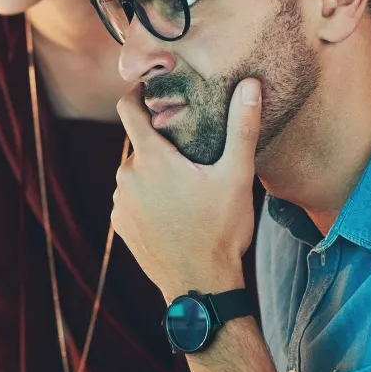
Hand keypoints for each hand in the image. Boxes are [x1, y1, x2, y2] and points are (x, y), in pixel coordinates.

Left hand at [112, 79, 261, 300]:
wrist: (199, 286)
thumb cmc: (221, 231)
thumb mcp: (236, 177)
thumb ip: (241, 127)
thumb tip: (250, 85)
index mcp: (151, 158)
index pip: (129, 108)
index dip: (139, 93)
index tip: (153, 89)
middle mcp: (127, 176)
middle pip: (139, 143)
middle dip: (161, 143)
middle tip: (191, 152)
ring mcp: (120, 202)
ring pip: (136, 172)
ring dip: (154, 172)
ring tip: (185, 186)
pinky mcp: (119, 224)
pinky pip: (131, 197)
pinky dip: (148, 196)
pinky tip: (173, 210)